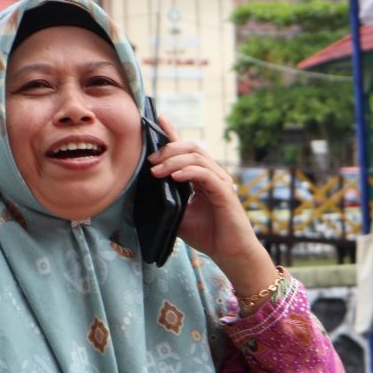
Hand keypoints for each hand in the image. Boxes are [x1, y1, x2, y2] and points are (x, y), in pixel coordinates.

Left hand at [148, 116, 277, 293]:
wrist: (230, 253)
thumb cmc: (207, 235)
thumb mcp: (179, 214)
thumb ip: (167, 199)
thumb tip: (143, 190)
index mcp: (202, 178)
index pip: (187, 150)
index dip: (173, 133)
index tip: (157, 119)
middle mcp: (214, 175)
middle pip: (192, 148)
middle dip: (169, 149)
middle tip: (151, 161)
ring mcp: (221, 182)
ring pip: (198, 157)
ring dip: (174, 161)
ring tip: (157, 171)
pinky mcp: (225, 192)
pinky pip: (206, 174)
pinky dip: (189, 172)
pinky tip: (175, 178)